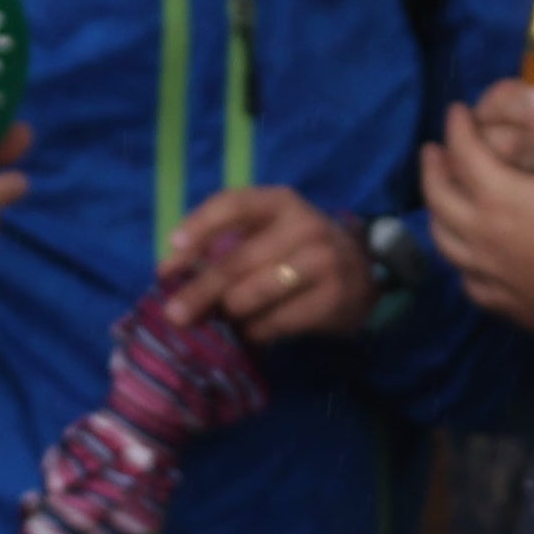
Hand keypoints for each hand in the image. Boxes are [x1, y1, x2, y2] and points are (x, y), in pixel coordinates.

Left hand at [160, 186, 372, 343]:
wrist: (364, 271)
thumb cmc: (296, 250)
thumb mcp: (267, 232)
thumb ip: (222, 246)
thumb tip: (170, 274)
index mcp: (281, 202)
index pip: (234, 205)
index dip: (200, 226)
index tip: (173, 249)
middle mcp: (304, 227)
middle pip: (236, 262)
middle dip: (199, 292)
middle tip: (175, 315)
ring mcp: (322, 263)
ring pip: (250, 297)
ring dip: (230, 313)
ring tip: (229, 317)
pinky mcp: (332, 299)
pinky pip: (273, 323)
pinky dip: (255, 330)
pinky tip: (256, 327)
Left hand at [421, 90, 533, 334]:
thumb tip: (533, 95)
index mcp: (496, 195)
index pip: (463, 152)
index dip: (457, 127)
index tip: (456, 111)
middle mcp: (477, 232)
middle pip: (438, 197)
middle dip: (432, 169)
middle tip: (431, 151)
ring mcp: (483, 269)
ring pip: (443, 239)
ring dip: (435, 212)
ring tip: (438, 201)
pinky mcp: (496, 299)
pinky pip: (464, 277)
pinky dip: (458, 260)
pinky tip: (467, 259)